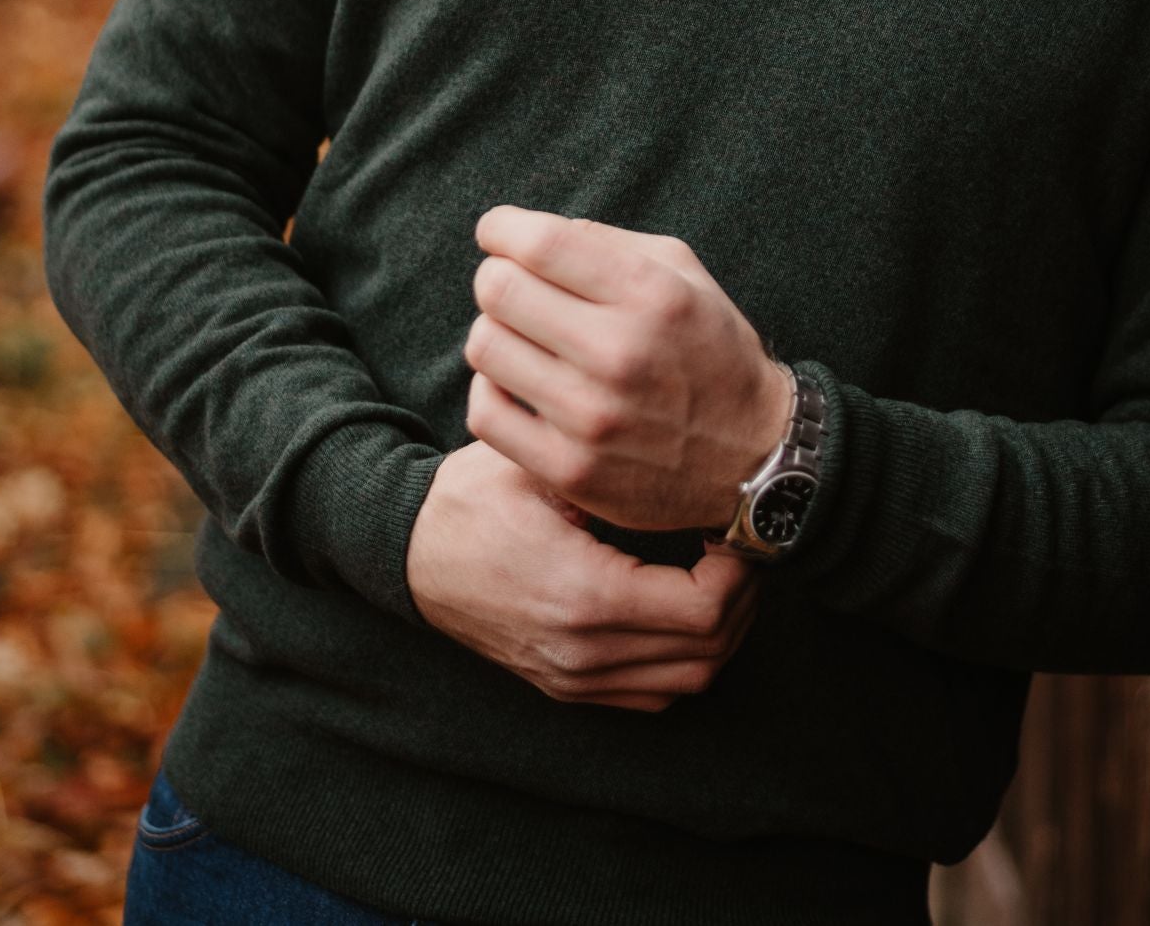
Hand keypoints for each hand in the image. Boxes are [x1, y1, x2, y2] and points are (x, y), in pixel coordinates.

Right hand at [404, 440, 760, 711]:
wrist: (409, 553)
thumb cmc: (473, 498)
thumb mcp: (539, 465)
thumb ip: (607, 466)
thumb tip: (684, 455)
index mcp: (585, 594)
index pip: (704, 610)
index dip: (738, 572)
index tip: (731, 527)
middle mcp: (583, 651)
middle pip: (707, 654)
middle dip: (741, 602)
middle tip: (740, 549)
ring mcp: (573, 677)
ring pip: (686, 682)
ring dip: (719, 634)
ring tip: (720, 576)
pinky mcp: (564, 685)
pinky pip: (652, 694)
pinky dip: (683, 660)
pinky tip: (682, 608)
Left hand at [463, 205, 793, 532]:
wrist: (753, 459)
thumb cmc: (712, 352)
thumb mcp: (686, 275)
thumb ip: (611, 242)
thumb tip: (530, 235)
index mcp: (651, 294)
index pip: (538, 243)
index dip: (501, 228)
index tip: (498, 233)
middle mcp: (620, 353)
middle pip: (498, 290)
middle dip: (496, 277)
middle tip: (513, 287)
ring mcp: (592, 418)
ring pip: (484, 347)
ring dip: (495, 333)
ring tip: (523, 339)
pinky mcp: (569, 470)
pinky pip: (485, 412)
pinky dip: (492, 390)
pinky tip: (520, 384)